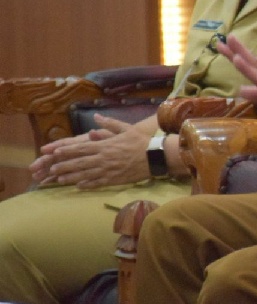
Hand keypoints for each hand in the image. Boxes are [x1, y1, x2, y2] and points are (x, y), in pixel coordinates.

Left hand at [29, 114, 150, 188]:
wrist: (156, 156)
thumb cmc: (142, 141)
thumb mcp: (126, 128)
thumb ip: (109, 124)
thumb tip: (96, 117)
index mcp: (105, 145)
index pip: (81, 148)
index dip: (66, 151)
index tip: (54, 153)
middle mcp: (104, 158)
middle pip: (79, 163)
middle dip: (64, 166)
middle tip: (52, 169)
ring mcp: (108, 170)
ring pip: (85, 175)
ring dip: (71, 177)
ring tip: (60, 179)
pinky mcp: (115, 179)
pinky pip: (98, 183)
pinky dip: (87, 185)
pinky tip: (79, 186)